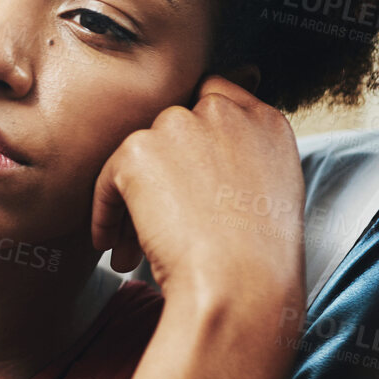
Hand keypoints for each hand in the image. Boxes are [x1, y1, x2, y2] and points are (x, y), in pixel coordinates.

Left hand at [89, 76, 305, 314]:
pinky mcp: (139, 150)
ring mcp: (179, 126)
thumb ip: (244, 161)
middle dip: (159, 176)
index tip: (178, 171)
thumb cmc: (260, 262)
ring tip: (130, 247)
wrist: (240, 283)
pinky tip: (110, 244)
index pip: (215, 96)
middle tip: (154, 224)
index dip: (191, 133)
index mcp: (265, 121)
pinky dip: (104, 213)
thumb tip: (204, 168)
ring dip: (131, 200)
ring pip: (138, 158)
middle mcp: (222, 113)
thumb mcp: (274, 195)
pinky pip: (108, 179)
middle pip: (169, 129)